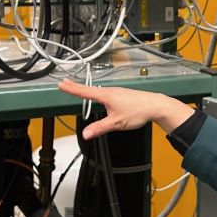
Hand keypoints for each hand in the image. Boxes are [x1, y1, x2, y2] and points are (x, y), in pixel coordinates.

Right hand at [57, 79, 192, 137]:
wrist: (155, 105)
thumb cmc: (137, 112)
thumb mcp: (116, 123)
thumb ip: (100, 128)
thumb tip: (85, 134)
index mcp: (106, 96)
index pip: (84, 92)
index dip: (71, 89)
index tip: (61, 84)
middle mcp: (110, 91)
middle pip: (89, 89)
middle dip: (76, 86)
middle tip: (64, 82)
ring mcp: (116, 92)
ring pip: (98, 90)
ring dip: (86, 89)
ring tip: (77, 88)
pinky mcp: (122, 95)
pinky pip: (105, 92)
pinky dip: (97, 92)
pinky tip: (99, 96)